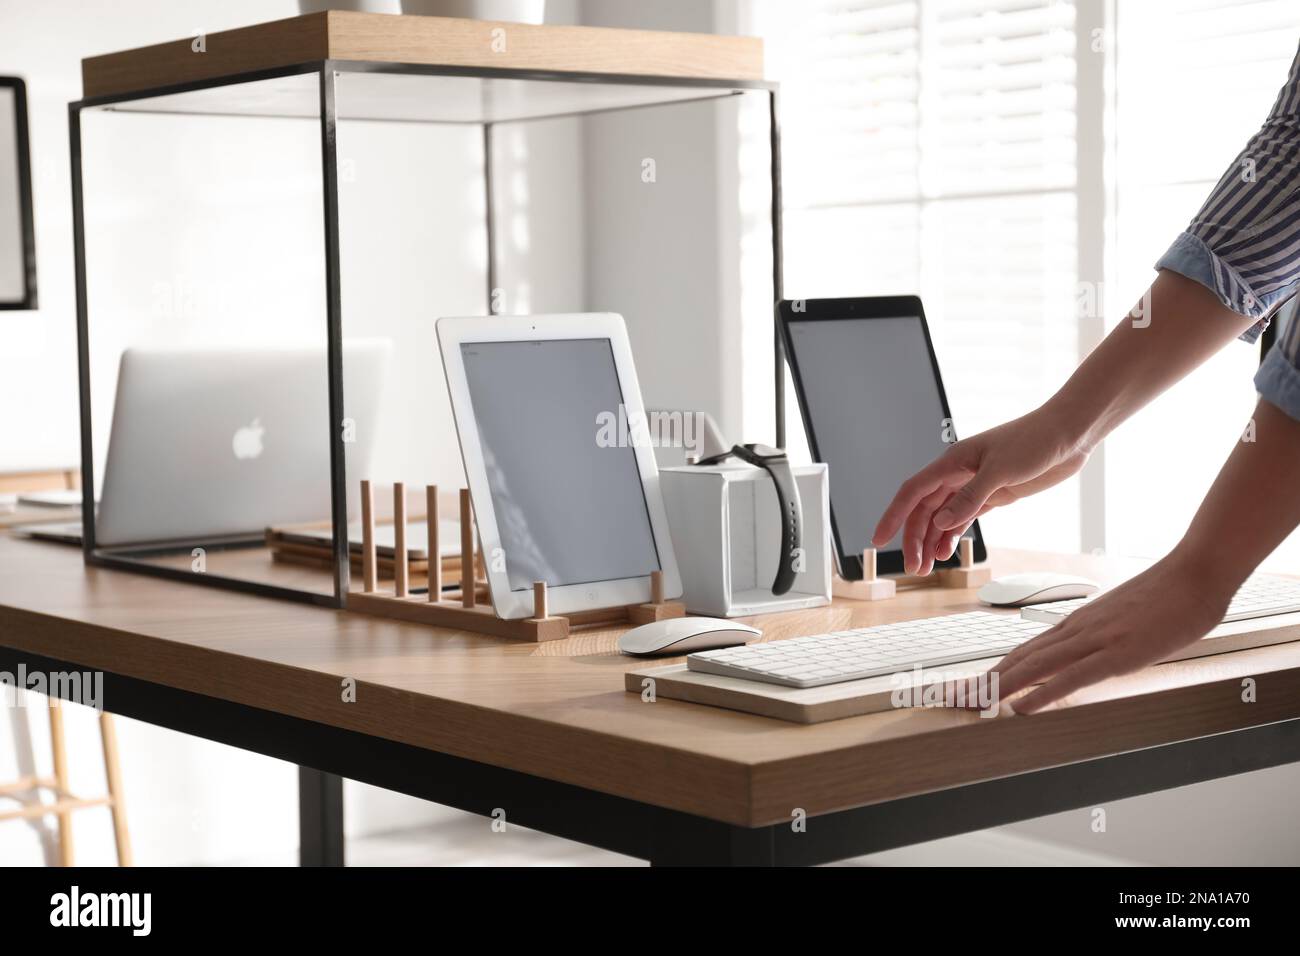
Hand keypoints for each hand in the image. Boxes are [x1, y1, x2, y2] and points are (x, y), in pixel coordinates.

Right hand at [872, 406, 1091, 574]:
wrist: (1068, 434)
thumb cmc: (1035, 441)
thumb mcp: (1001, 471)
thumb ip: (970, 497)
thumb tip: (941, 522)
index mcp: (952, 463)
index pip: (912, 492)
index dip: (892, 516)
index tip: (878, 540)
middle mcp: (958, 474)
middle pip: (924, 511)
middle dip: (914, 540)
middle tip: (913, 570)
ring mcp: (974, 485)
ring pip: (941, 517)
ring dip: (931, 541)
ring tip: (927, 568)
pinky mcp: (993, 494)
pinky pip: (963, 517)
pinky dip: (951, 535)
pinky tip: (946, 551)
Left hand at [989, 556, 1232, 714]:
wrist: (1194, 574)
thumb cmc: (1164, 597)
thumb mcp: (1121, 621)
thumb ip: (1099, 638)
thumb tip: (1085, 657)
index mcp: (1075, 625)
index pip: (1022, 653)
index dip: (992, 672)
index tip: (968, 688)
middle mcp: (1075, 631)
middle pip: (1017, 660)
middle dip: (982, 683)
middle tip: (952, 700)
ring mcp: (1094, 640)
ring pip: (1034, 667)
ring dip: (998, 688)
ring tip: (970, 705)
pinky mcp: (1118, 652)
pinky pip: (1073, 676)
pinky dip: (1043, 693)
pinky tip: (1022, 707)